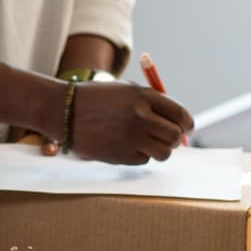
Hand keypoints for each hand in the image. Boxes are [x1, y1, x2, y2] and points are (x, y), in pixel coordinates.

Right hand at [67, 82, 193, 164]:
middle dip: (175, 138)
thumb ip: (152, 104)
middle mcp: (140, 116)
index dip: (187, 123)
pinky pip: (143, 159)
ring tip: (147, 143)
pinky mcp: (121, 155)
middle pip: (175, 135)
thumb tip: (179, 123)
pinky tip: (124, 145)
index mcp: (143, 96)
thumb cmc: (95, 99)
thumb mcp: (125, 91)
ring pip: (164, 152)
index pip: (180, 114)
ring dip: (160, 149)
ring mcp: (131, 137)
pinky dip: (139, 155)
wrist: (62, 110)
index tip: (187, 128)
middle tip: (168, 138)